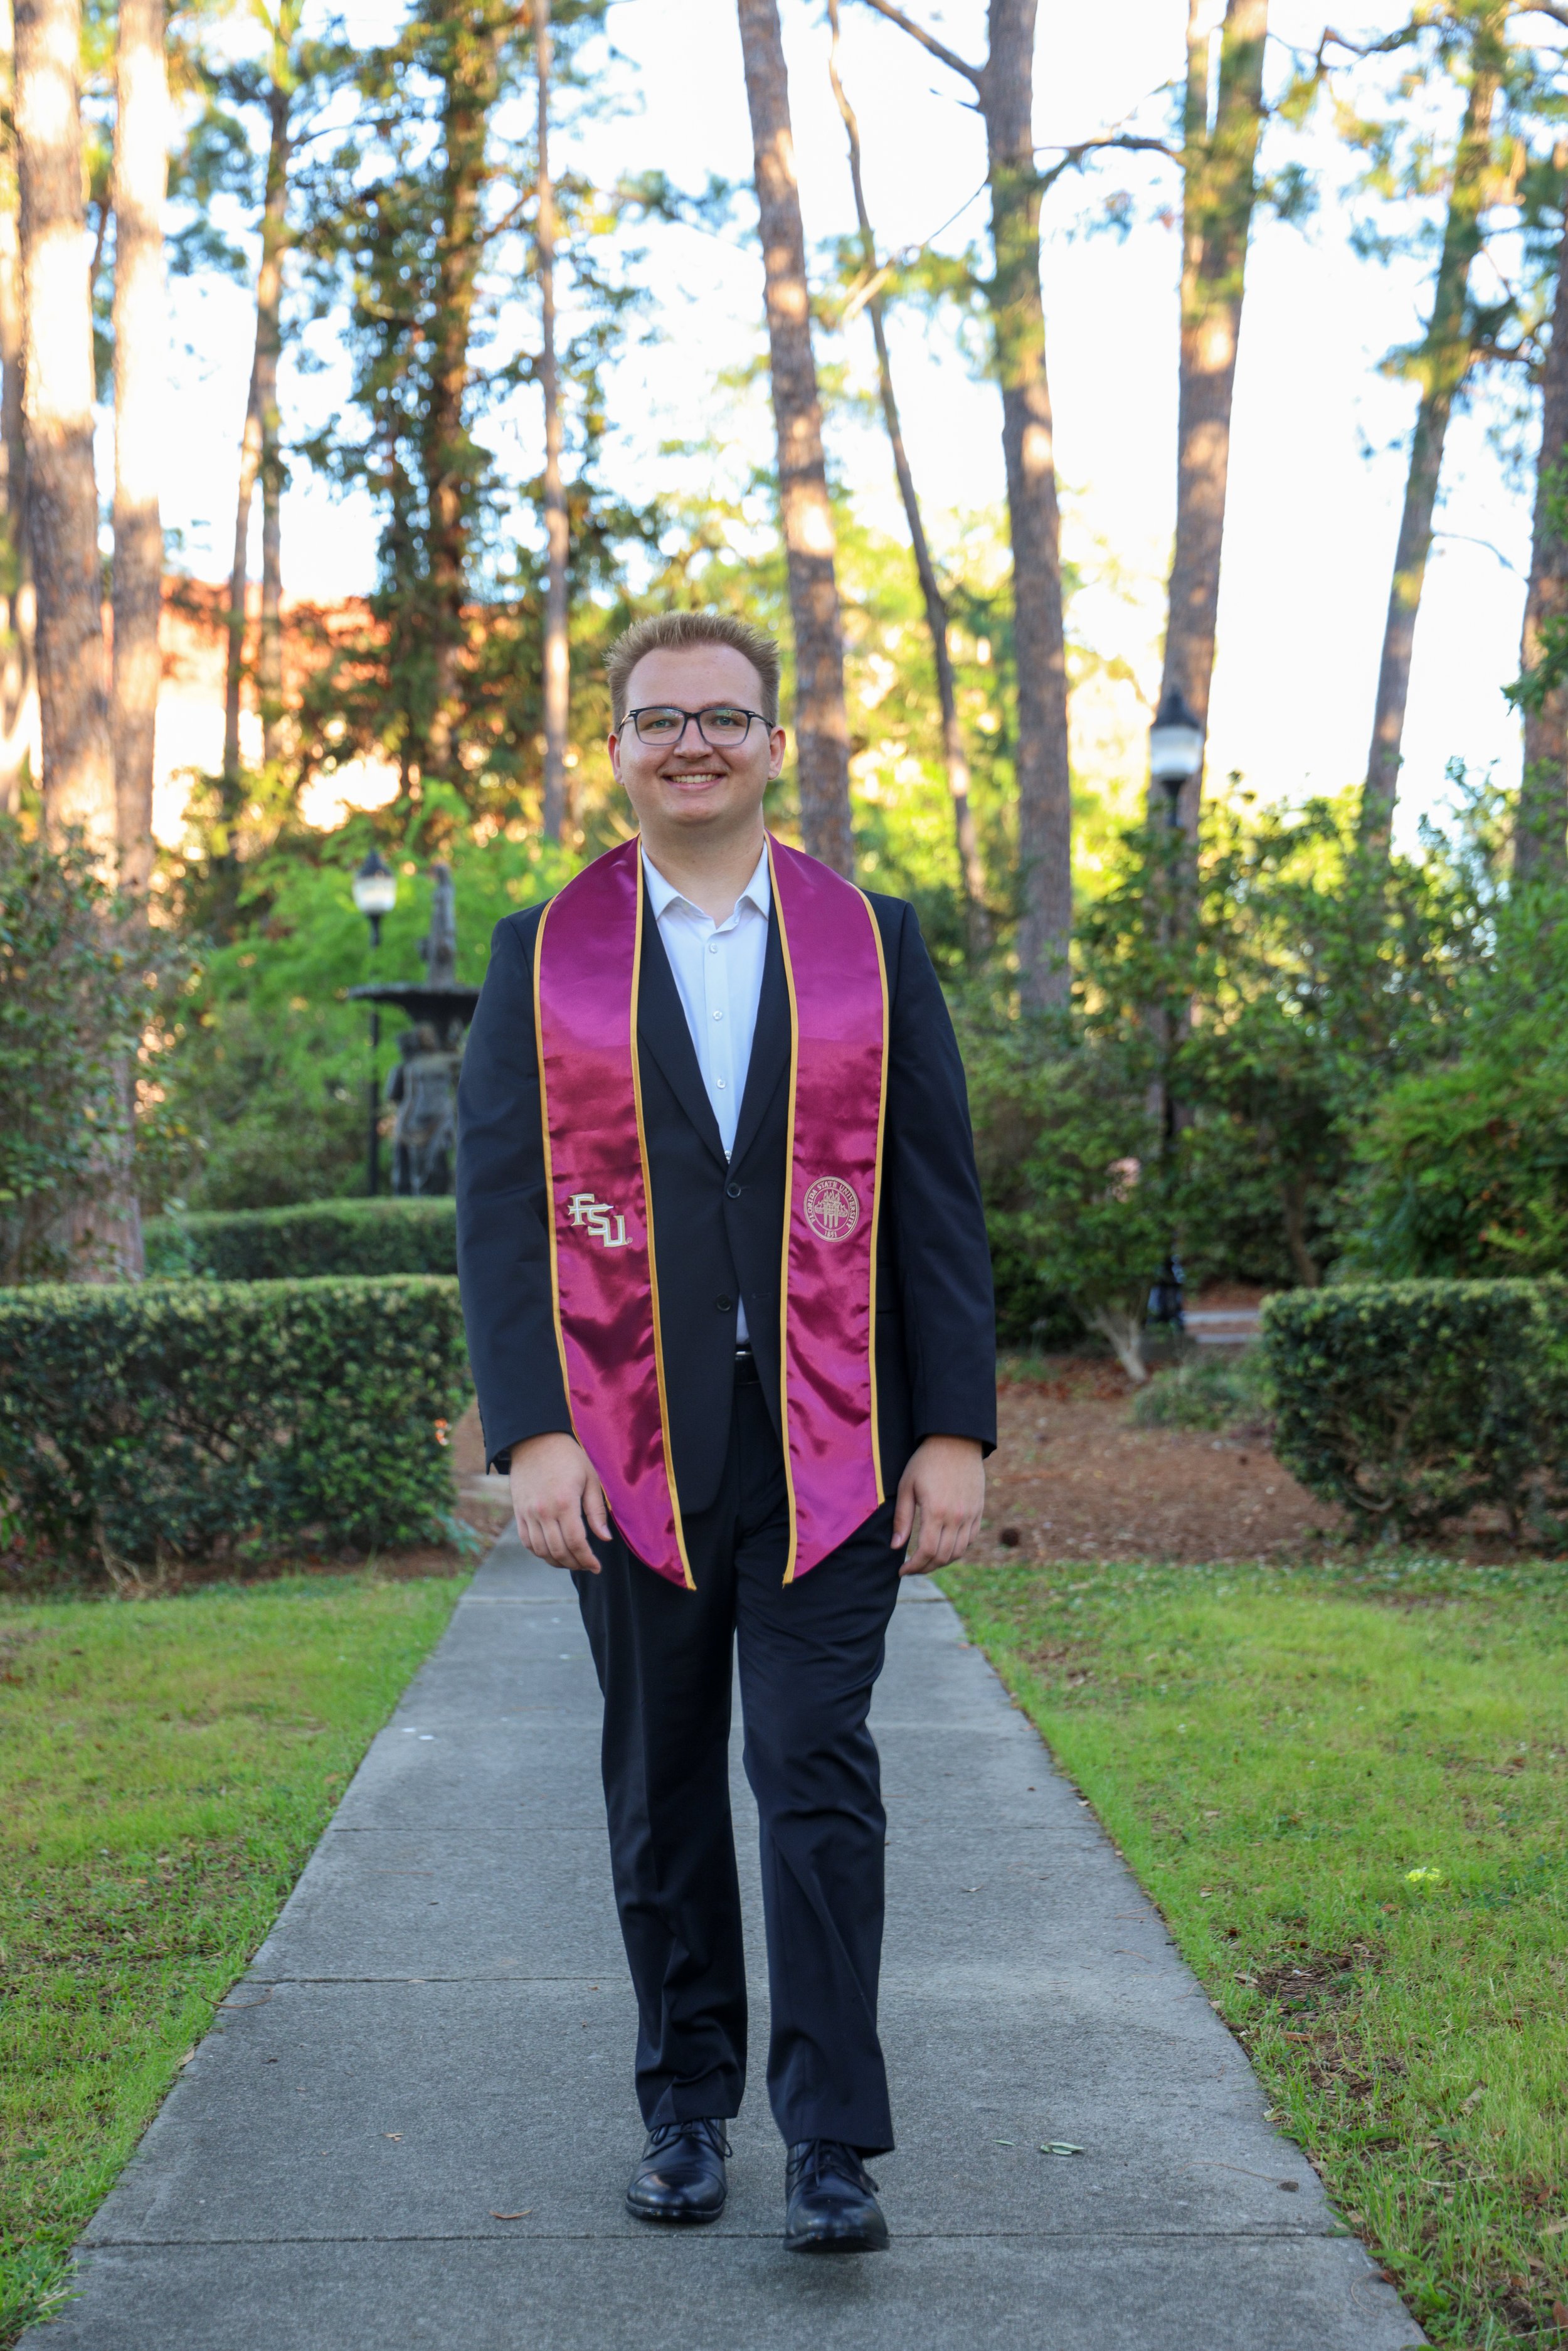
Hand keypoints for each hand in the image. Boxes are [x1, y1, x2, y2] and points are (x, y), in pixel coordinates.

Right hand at [509, 1432, 610, 1572]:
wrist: (534, 1440)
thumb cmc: (568, 1457)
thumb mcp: (590, 1478)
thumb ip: (596, 1511)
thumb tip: (604, 1539)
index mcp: (565, 1503)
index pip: (576, 1542)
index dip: (587, 1559)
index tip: (596, 1567)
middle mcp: (544, 1511)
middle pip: (558, 1550)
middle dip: (575, 1563)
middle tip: (587, 1566)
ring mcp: (528, 1513)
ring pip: (541, 1550)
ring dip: (557, 1562)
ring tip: (571, 1561)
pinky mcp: (519, 1512)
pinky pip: (527, 1541)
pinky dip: (539, 1552)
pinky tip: (552, 1552)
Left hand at [892, 1435, 984, 1576]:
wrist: (956, 1441)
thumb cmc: (926, 1461)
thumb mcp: (907, 1486)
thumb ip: (902, 1519)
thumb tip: (896, 1547)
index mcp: (936, 1511)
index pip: (927, 1551)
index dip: (914, 1566)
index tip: (902, 1571)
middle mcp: (957, 1517)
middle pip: (943, 1557)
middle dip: (925, 1568)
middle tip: (912, 1569)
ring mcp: (971, 1515)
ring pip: (958, 1552)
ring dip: (941, 1562)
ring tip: (926, 1561)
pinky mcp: (978, 1510)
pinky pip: (970, 1539)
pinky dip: (957, 1550)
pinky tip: (944, 1548)